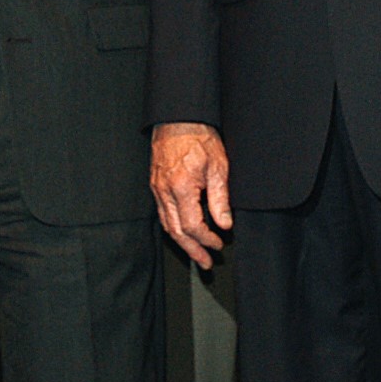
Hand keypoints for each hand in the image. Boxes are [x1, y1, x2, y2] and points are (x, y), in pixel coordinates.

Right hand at [152, 122, 233, 269]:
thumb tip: (224, 224)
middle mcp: (165, 191)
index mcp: (181, 188)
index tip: (218, 244)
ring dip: (182, 243)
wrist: (179, 119)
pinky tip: (182, 232)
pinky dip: (173, 227)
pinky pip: (162, 213)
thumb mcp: (218, 167)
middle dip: (192, 250)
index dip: (206, 239)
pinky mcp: (156, 185)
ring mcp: (157, 189)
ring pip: (167, 225)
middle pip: (176, 232)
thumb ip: (220, 199)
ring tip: (196, 253)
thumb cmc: (199, 138)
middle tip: (205, 263)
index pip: (192, 226)